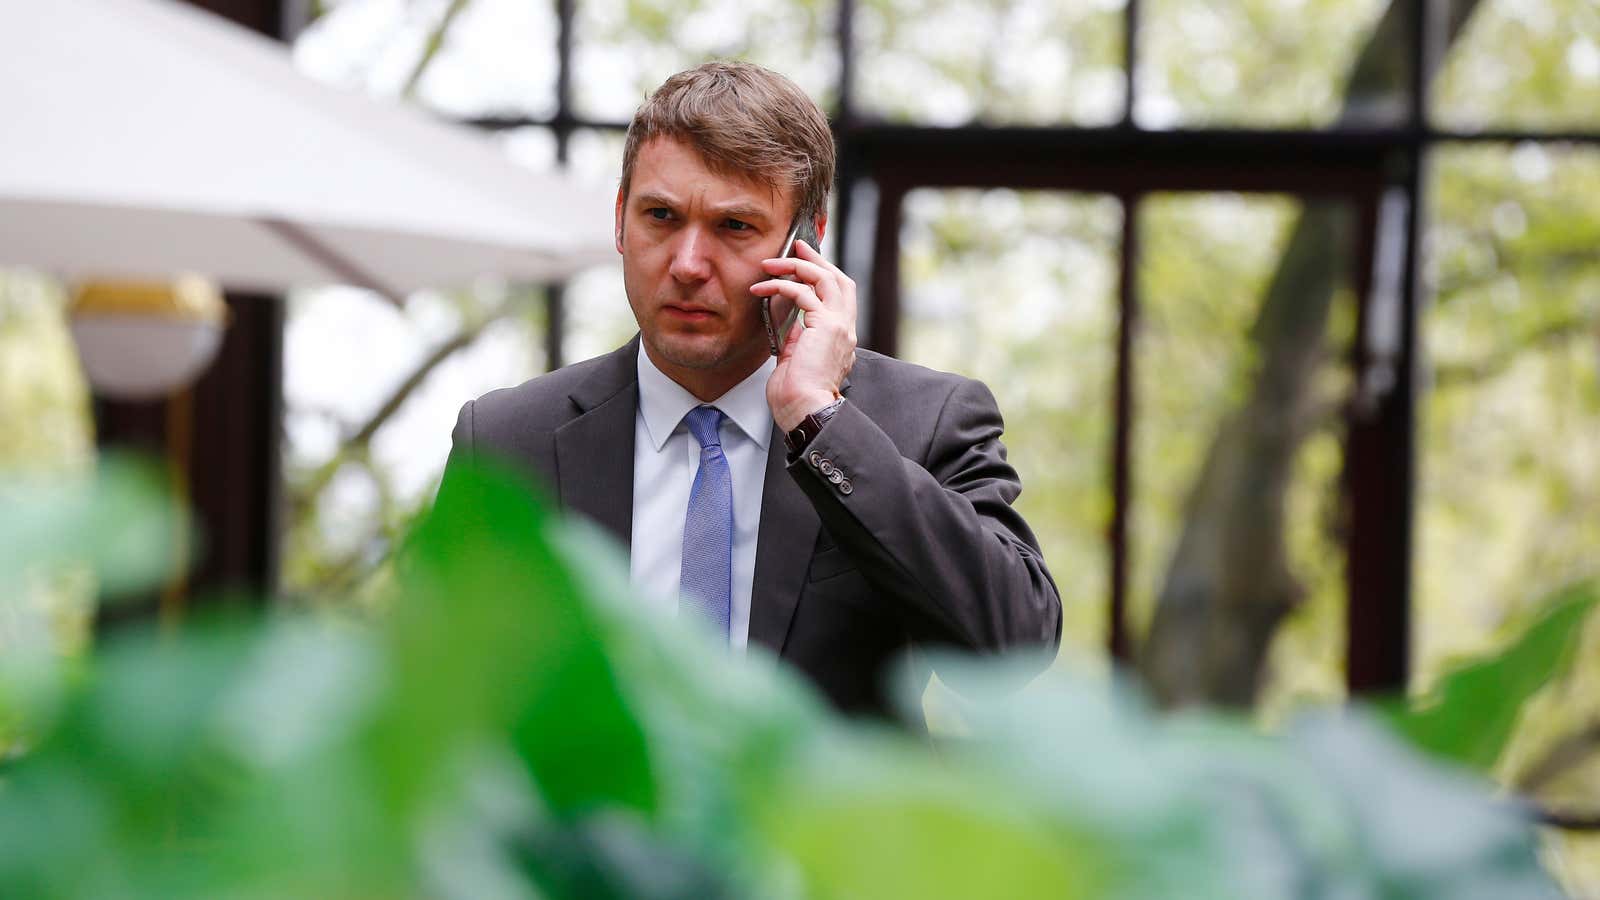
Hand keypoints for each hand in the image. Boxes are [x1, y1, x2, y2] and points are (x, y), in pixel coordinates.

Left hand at [752, 240, 857, 430]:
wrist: (805, 410)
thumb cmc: (796, 395)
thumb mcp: (796, 359)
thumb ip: (797, 337)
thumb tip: (788, 322)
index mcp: (841, 337)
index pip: (839, 296)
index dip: (823, 275)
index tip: (803, 263)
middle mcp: (846, 329)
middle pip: (839, 279)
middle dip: (817, 260)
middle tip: (796, 247)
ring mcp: (840, 326)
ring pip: (825, 278)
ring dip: (796, 267)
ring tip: (770, 264)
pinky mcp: (827, 326)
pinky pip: (804, 292)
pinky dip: (781, 285)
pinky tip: (762, 288)